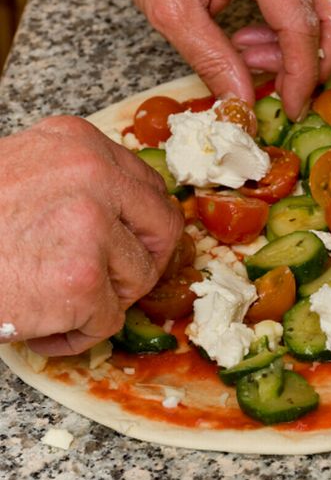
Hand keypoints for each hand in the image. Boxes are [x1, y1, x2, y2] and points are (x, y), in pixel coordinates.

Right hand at [0, 117, 182, 354]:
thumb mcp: (21, 174)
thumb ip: (75, 185)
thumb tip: (131, 218)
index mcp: (78, 143)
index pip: (150, 189)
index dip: (142, 229)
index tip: (129, 249)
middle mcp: (92, 174)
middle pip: (161, 231)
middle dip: (137, 266)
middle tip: (102, 285)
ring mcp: (90, 226)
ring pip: (136, 279)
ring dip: (99, 303)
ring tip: (46, 300)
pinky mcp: (82, 280)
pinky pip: (108, 321)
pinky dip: (75, 336)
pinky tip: (37, 326)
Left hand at [85, 0, 330, 119]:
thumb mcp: (170, 10)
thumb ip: (211, 60)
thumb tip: (242, 102)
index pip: (301, 26)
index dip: (301, 75)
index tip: (291, 106)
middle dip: (317, 60)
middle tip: (284, 87)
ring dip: (302, 44)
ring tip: (249, 55)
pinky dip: (293, 25)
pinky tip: (255, 36)